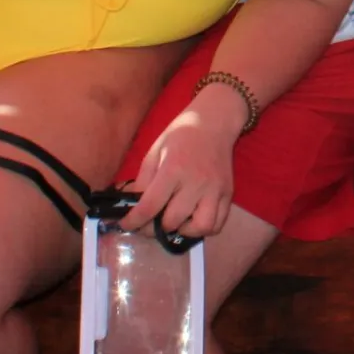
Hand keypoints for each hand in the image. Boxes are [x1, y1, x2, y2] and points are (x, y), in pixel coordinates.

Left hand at [120, 85, 247, 238]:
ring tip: (175, 223)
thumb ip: (143, 181)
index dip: (133, 221)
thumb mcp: (154, 152)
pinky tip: (193, 220)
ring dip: (183, 231)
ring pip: (200, 227)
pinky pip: (218, 223)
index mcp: (173, 170)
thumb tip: (131, 205)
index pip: (150, 206)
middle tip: (148, 223)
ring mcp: (215, 190)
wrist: (214, 123)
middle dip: (155, 227)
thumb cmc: (180, 135)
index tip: (125, 225)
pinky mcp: (228, 194)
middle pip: (172, 220)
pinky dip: (204, 229)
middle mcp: (196, 183)